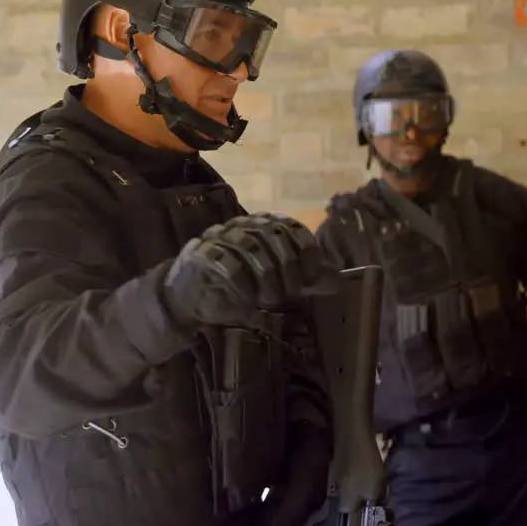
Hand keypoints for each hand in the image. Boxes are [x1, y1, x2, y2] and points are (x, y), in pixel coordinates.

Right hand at [162, 212, 336, 327]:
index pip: (290, 226)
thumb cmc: (237, 287)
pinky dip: (242, 282)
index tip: (313, 276)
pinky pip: (224, 261)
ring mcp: (218, 237)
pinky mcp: (199, 255)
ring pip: (249, 245)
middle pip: (272, 234)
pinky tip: (249, 299)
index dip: (306, 249)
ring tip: (272, 299)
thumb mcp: (277, 284)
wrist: (190, 298)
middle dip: (289, 265)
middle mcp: (241, 226)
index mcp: (261, 226)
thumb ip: (304, 280)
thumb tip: (336, 280)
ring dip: (267, 275)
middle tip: (293, 292)